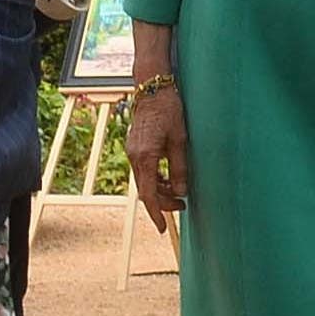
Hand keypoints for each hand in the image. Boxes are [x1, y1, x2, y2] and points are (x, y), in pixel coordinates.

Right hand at [126, 85, 194, 230]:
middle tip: (182, 206)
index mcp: (145, 156)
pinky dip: (154, 179)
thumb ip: (179, 168)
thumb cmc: (169, 110)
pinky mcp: (134, 147)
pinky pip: (142, 170)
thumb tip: (180, 192)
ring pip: (144, 181)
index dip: (156, 213)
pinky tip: (168, 178)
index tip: (164, 228)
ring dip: (159, 190)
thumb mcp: (180, 139)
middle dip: (162, 203)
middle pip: (145, 190)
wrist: (152, 87)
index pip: (149, 194)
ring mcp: (132, 152)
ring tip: (179, 192)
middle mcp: (134, 156)